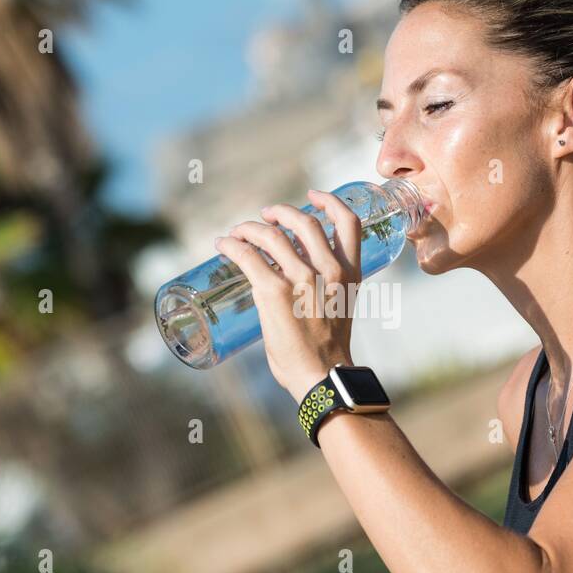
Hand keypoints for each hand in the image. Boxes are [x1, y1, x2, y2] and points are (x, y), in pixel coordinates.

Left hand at [213, 188, 363, 400]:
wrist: (321, 376)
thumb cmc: (327, 349)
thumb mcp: (340, 307)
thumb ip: (326, 288)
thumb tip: (295, 281)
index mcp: (349, 273)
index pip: (348, 222)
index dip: (329, 201)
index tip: (312, 196)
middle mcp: (328, 270)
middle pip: (303, 222)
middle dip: (281, 213)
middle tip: (265, 216)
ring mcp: (301, 278)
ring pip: (271, 235)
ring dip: (250, 228)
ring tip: (239, 232)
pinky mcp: (274, 291)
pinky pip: (247, 256)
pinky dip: (232, 245)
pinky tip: (223, 245)